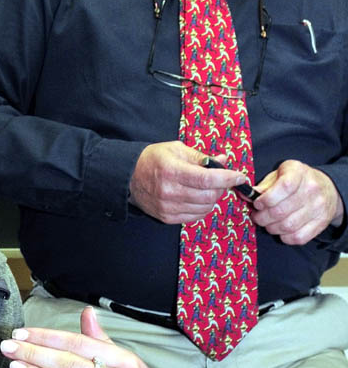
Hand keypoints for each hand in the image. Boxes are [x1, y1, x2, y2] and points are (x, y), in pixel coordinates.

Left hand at [0, 308, 169, 367]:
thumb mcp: (126, 364)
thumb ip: (101, 341)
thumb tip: (87, 313)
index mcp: (126, 361)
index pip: (79, 343)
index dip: (47, 337)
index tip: (21, 333)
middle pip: (71, 365)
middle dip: (35, 354)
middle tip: (8, 347)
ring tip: (15, 367)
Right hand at [129, 141, 246, 223]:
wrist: (128, 177)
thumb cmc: (152, 160)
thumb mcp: (176, 149)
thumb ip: (201, 156)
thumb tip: (223, 160)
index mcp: (172, 171)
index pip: (207, 179)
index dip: (228, 178)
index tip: (240, 176)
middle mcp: (170, 191)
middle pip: (209, 195)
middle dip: (222, 188)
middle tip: (221, 180)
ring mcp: (168, 207)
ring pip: (205, 208)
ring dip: (213, 198)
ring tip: (208, 188)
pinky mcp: (167, 217)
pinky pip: (195, 216)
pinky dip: (203, 208)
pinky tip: (199, 198)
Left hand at [251, 160, 343, 243]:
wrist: (327, 188)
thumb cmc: (297, 181)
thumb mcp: (280, 175)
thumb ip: (264, 186)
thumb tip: (246, 195)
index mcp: (298, 172)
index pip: (283, 187)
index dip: (266, 199)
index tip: (257, 204)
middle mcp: (311, 189)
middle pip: (281, 211)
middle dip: (262, 217)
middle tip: (257, 217)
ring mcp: (318, 207)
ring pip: (288, 226)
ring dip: (271, 228)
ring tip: (267, 223)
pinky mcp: (321, 223)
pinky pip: (298, 238)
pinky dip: (284, 237)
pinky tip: (281, 230)